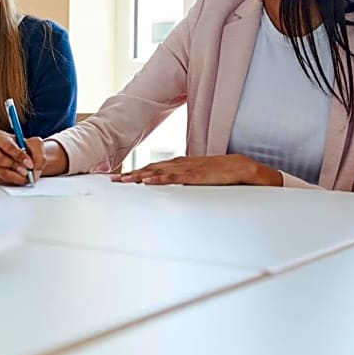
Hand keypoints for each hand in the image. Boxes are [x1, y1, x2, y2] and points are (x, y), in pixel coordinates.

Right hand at [0, 131, 45, 185]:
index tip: (29, 163)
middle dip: (14, 166)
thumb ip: (39, 152)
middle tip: (26, 172)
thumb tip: (36, 165)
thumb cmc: (27, 148)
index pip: (6, 145)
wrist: (26, 159)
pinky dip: (13, 181)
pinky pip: (1, 180)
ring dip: (16, 176)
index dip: (18, 155)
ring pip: (0, 172)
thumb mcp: (36, 144)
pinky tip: (19, 177)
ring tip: (26, 176)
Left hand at [111, 154, 282, 186]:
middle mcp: (179, 165)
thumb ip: (185, 181)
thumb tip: (173, 190)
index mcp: (179, 165)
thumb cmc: (219, 174)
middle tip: (114, 180)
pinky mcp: (194, 176)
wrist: (240, 167)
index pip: (153, 168)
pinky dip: (158, 179)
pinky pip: (173, 178)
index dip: (137, 171)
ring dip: (139, 176)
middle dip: (131, 174)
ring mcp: (185, 169)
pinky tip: (147, 182)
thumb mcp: (198, 178)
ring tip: (124, 181)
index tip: (122, 177)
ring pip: (157, 172)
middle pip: (150, 169)